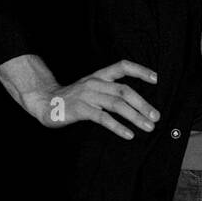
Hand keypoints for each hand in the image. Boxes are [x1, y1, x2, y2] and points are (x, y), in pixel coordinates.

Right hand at [26, 58, 159, 139]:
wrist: (44, 102)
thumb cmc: (74, 98)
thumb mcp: (93, 88)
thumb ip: (111, 91)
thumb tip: (139, 103)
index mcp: (100, 75)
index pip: (122, 66)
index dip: (140, 70)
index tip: (157, 78)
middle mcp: (95, 82)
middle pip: (124, 90)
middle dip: (143, 104)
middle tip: (156, 116)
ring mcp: (87, 95)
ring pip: (116, 104)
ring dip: (135, 116)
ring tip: (148, 126)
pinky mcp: (80, 109)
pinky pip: (103, 118)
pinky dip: (118, 127)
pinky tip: (129, 134)